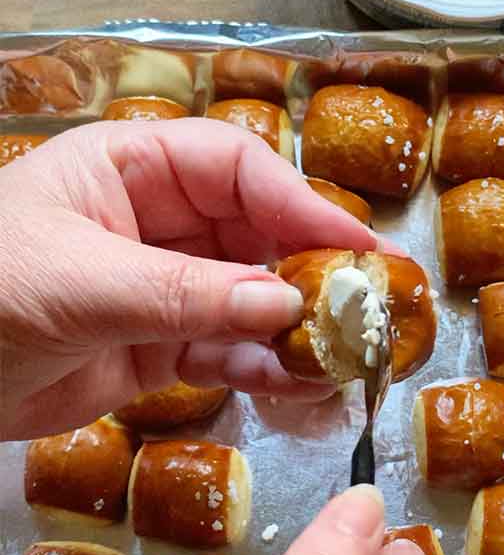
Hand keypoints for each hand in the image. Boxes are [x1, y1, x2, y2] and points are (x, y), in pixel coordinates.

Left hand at [0, 120, 382, 439]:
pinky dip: (261, 369)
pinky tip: (293, 386)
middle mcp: (157, 223)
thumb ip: (185, 293)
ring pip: (249, 300)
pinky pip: (226, 352)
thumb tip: (283, 305)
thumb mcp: (82, 282)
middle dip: (310, 270)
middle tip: (369, 302)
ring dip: (294, 329)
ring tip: (341, 356)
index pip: (236, 169)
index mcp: (132, 171)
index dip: (300, 201)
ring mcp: (163, 288)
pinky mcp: (160, 347)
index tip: (355, 242)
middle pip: (255, 235)